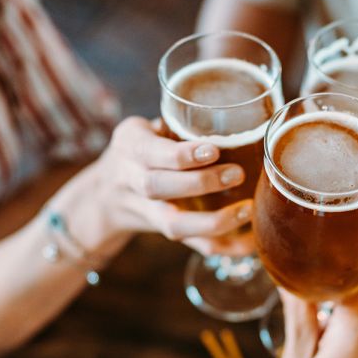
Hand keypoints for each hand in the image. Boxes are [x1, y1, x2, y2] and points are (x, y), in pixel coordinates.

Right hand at [95, 116, 254, 255]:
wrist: (107, 193)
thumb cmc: (142, 149)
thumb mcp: (148, 127)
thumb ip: (179, 122)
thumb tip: (237, 110)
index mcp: (130, 146)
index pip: (151, 152)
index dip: (181, 155)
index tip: (213, 149)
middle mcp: (134, 181)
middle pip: (158, 188)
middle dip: (199, 183)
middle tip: (237, 174)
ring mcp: (149, 212)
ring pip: (174, 224)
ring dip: (213, 222)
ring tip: (247, 210)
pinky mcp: (167, 232)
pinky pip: (193, 246)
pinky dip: (224, 247)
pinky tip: (250, 241)